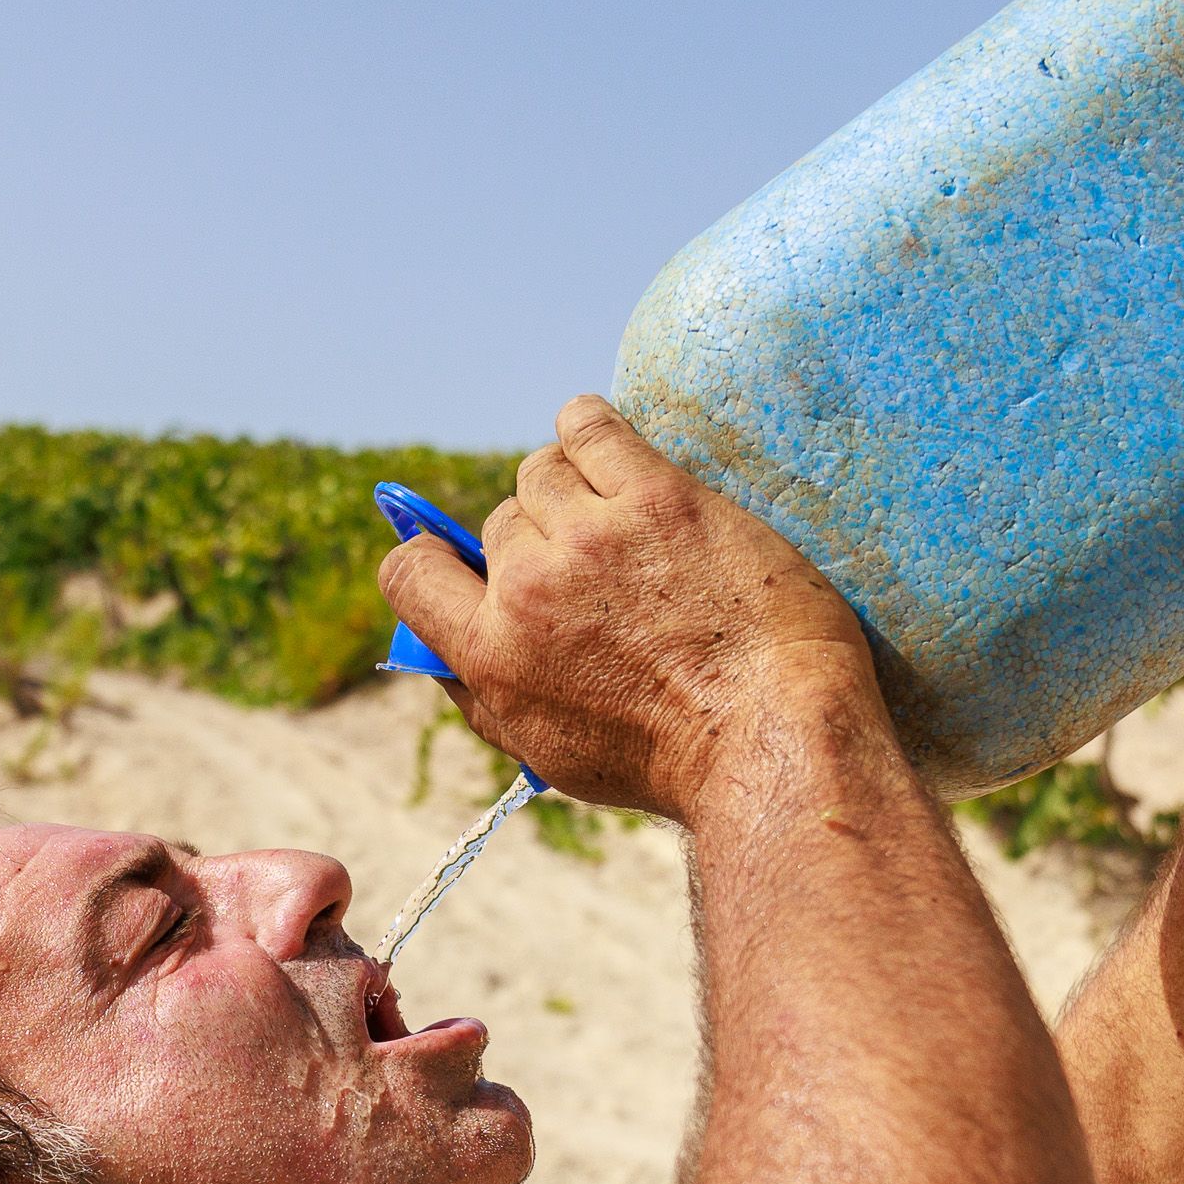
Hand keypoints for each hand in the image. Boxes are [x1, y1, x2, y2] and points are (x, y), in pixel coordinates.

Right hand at [376, 395, 877, 819]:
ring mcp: (591, 536)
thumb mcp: (548, 755)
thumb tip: (432, 652)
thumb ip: (481, 696)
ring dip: (574, 485)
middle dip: (542, 538)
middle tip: (602, 568)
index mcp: (492, 654)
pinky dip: (589, 425)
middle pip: (502, 520)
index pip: (410, 573)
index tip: (469, 555)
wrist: (773, 737)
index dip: (434, 557)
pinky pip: (591, 426)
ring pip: (544, 470)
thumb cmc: (671, 759)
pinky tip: (604, 437)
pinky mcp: (655, 496)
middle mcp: (529, 589)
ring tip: (624, 516)